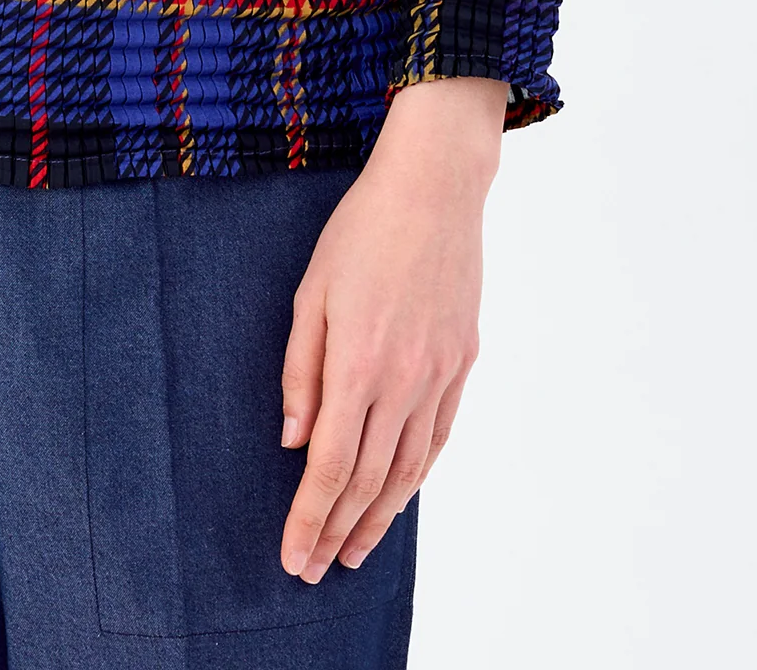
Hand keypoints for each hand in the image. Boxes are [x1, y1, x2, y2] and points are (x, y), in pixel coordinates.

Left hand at [278, 75, 507, 578]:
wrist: (435, 187)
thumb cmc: (361, 230)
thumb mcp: (310, 293)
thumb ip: (300, 372)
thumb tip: (292, 442)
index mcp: (358, 363)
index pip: (328, 465)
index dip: (309, 517)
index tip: (294, 556)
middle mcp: (404, 380)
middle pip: (368, 479)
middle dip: (338, 530)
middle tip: (316, 570)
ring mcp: (440, 373)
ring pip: (409, 468)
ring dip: (380, 516)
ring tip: (355, 550)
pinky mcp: (463, 361)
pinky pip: (439, 436)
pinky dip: (417, 475)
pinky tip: (399, 495)